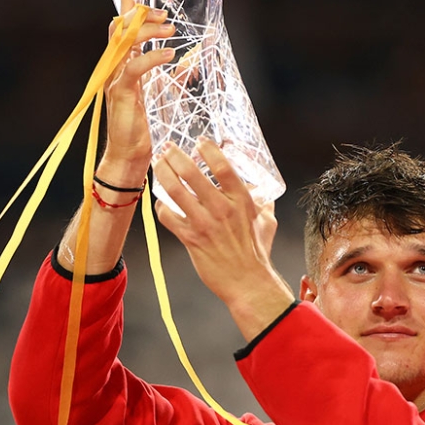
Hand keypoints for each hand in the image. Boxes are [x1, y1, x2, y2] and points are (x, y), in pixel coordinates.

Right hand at [99, 0, 175, 178]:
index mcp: (122, 66)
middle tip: (166, 15)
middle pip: (120, 28)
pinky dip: (152, 57)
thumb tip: (187, 61)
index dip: (127, 2)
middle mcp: (115, 69)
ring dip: (147, 30)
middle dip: (141, 14)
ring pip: (124, 42)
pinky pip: (134, 67)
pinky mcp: (122, 93)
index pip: (122, 27)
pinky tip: (169, 55)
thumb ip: (169, 76)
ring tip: (170, 30)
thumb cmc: (140, 130)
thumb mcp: (159, 97)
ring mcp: (115, 80)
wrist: (127, 157)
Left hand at [153, 140, 295, 340]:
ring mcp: (205, 224)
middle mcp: (222, 209)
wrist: (247, 282)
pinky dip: (161, 206)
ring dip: (163, 174)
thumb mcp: (266, 222)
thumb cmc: (256, 253)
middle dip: (175, 156)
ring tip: (157, 165)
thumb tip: (262, 192)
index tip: (199, 142)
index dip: (208, 150)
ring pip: (175, 191)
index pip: (223, 166)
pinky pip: (168, 217)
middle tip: (168, 149)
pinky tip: (161, 202)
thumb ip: (262, 204)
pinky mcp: (191, 239)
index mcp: (241, 201)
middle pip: (192, 173)